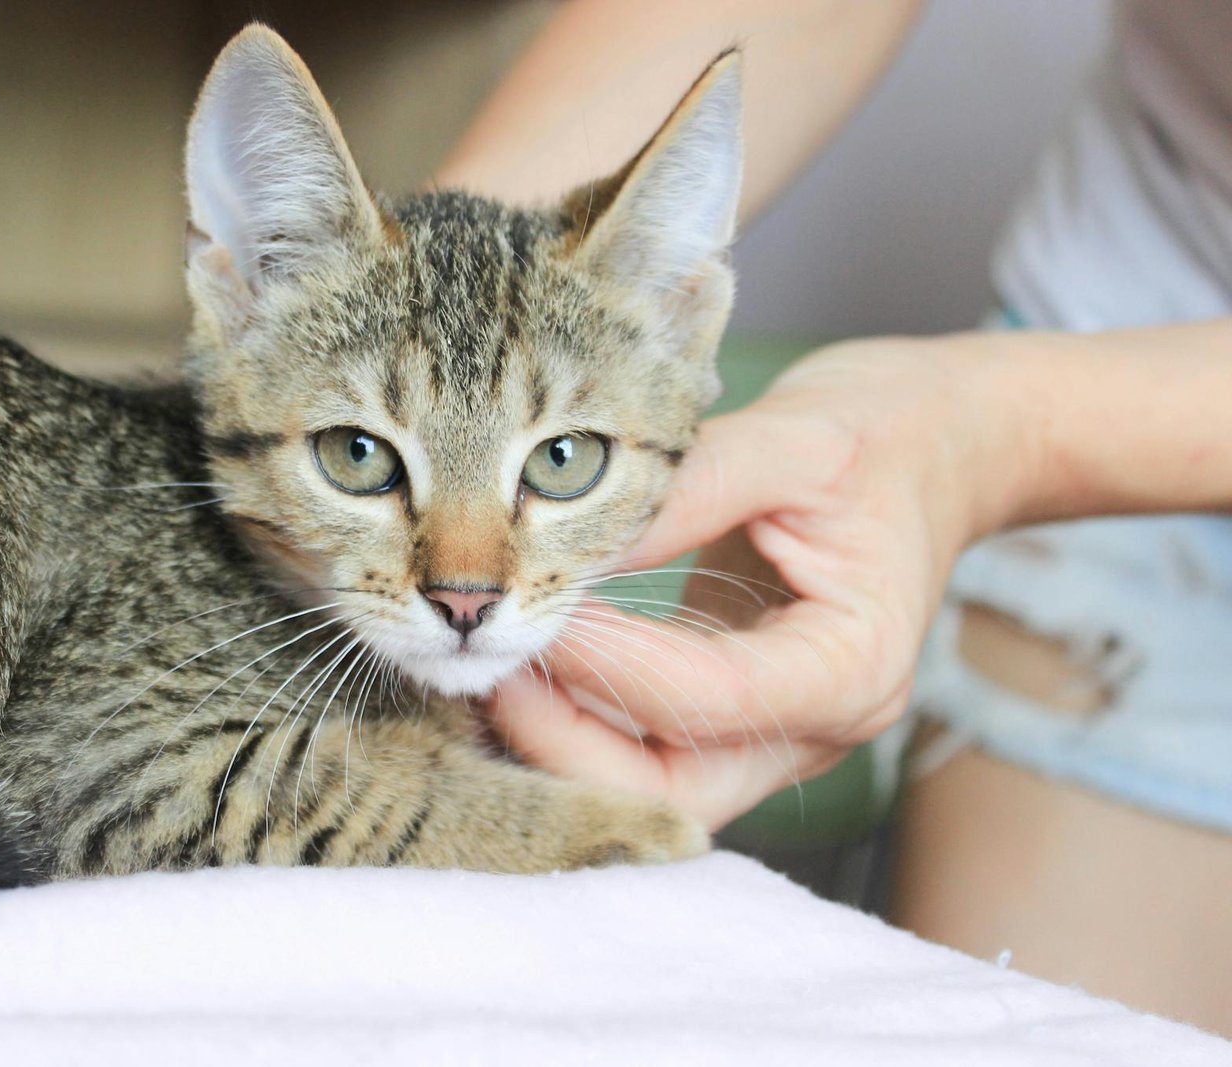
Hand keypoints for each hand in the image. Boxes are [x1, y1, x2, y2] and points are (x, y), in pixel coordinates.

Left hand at [486, 334, 1035, 828]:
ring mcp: (782, 732)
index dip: (604, 663)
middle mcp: (822, 725)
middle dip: (565, 741)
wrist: (943, 444)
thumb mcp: (787, 438)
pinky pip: (646, 747)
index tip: (530, 606)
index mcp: (854, 665)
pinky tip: (525, 664)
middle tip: (489, 663)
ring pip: (647, 786)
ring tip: (490, 664)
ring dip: (559, 741)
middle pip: (668, 790)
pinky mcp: (740, 715)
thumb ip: (679, 492)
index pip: (704, 696)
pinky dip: (579, 720)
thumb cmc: (879, 434)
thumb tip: (563, 549)